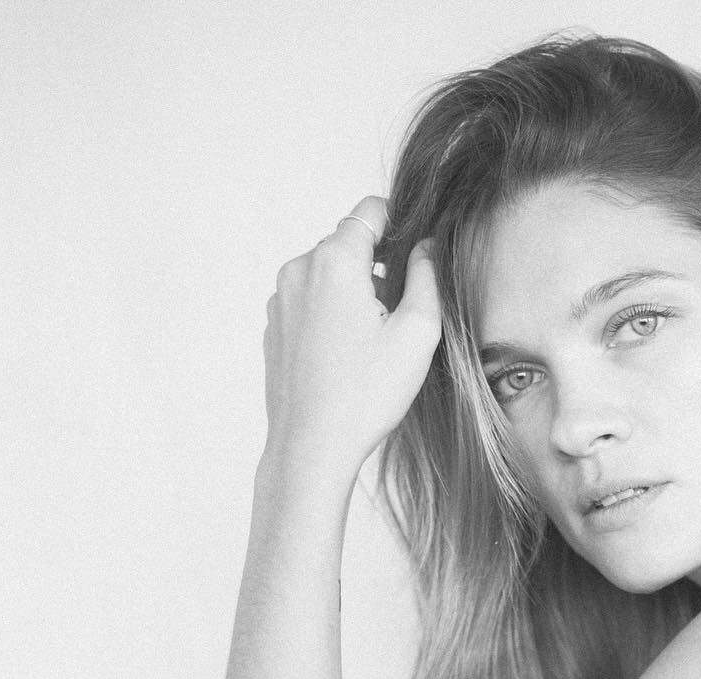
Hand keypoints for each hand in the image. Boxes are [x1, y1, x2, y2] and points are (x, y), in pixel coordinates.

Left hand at [262, 196, 440, 476]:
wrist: (312, 445)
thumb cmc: (366, 395)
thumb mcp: (418, 333)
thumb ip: (427, 276)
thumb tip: (426, 247)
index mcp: (336, 260)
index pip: (370, 211)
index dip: (399, 225)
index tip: (414, 255)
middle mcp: (300, 268)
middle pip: (347, 245)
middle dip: (376, 267)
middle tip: (399, 315)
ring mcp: (280, 298)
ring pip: (327, 275)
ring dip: (352, 293)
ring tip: (372, 343)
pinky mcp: (273, 326)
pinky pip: (309, 303)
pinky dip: (330, 316)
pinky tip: (346, 357)